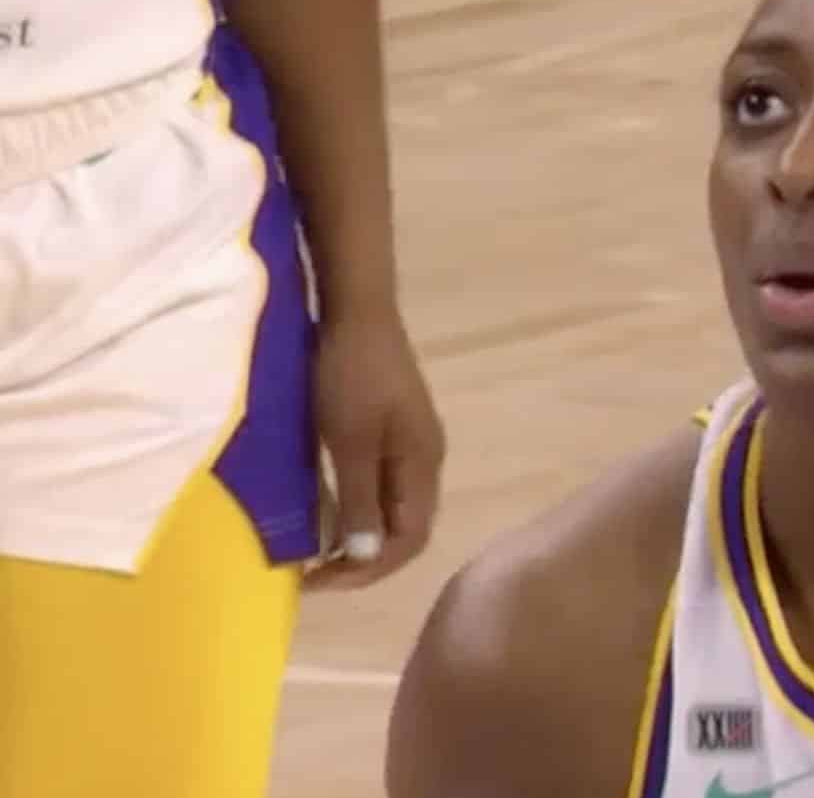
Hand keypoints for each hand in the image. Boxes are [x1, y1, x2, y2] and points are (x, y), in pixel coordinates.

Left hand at [303, 308, 444, 590]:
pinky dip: (356, 507)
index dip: (368, 569)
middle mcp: (424, 459)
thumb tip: (366, 554)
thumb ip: (360, 498)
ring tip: (316, 548)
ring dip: (359, 534)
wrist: (356, 310)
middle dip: (363, 558)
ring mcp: (410, 442)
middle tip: (313, 572)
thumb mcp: (350, 440)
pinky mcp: (392, 427)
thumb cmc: (350, 374)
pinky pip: (381, 484)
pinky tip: (328, 506)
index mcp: (422, 464)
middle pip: (406, 528)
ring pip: (392, 507)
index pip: (409, 539)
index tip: (318, 580)